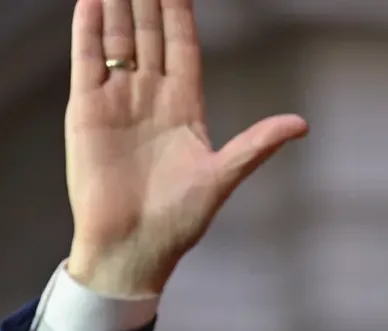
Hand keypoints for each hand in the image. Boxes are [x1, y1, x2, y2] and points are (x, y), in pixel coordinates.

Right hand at [64, 0, 307, 294]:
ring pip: (119, 40)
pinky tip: (92, 1)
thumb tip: (300, 125)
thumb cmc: (178, 221)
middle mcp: (150, 98)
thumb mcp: (222, 177)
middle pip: (150, 34)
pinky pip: (87, 61)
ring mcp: (118, 102)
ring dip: (119, 6)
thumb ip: (256, 144)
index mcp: (184, 107)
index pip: (183, 45)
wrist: (131, 248)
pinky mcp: (87, 113)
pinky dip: (88, 30)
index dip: (180, 12)